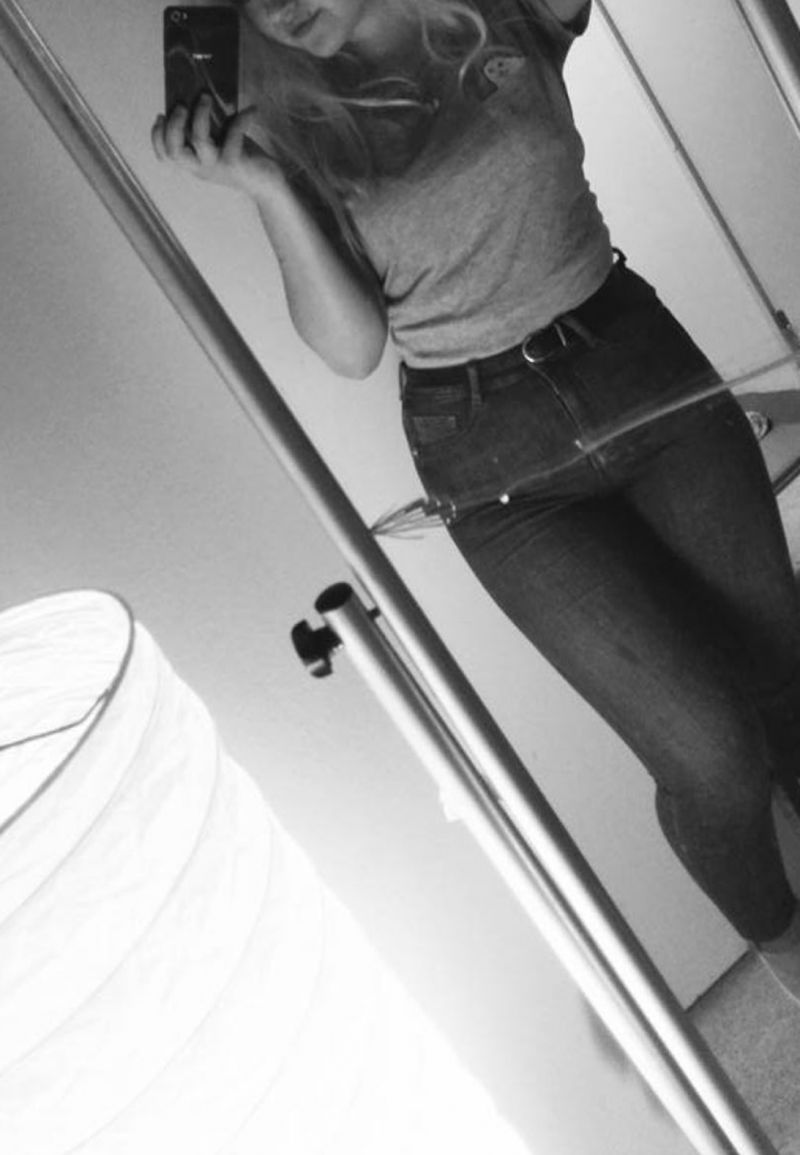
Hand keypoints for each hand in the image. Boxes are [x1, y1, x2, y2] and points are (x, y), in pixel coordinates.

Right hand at [151, 95, 285, 197]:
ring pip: (199, 139)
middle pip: (174, 150)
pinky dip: (243, 118)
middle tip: (182, 105)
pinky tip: (253, 110)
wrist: (268, 187)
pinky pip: (234, 133)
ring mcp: (218, 166)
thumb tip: (198, 96)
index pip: (166, 155)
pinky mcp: (236, 162)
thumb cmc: (243, 160)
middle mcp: (202, 167)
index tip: (161, 115)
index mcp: (194, 163)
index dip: (157, 137)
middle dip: (174, 124)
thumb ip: (208, 130)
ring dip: (200, 113)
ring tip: (206, 96)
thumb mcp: (220, 146)